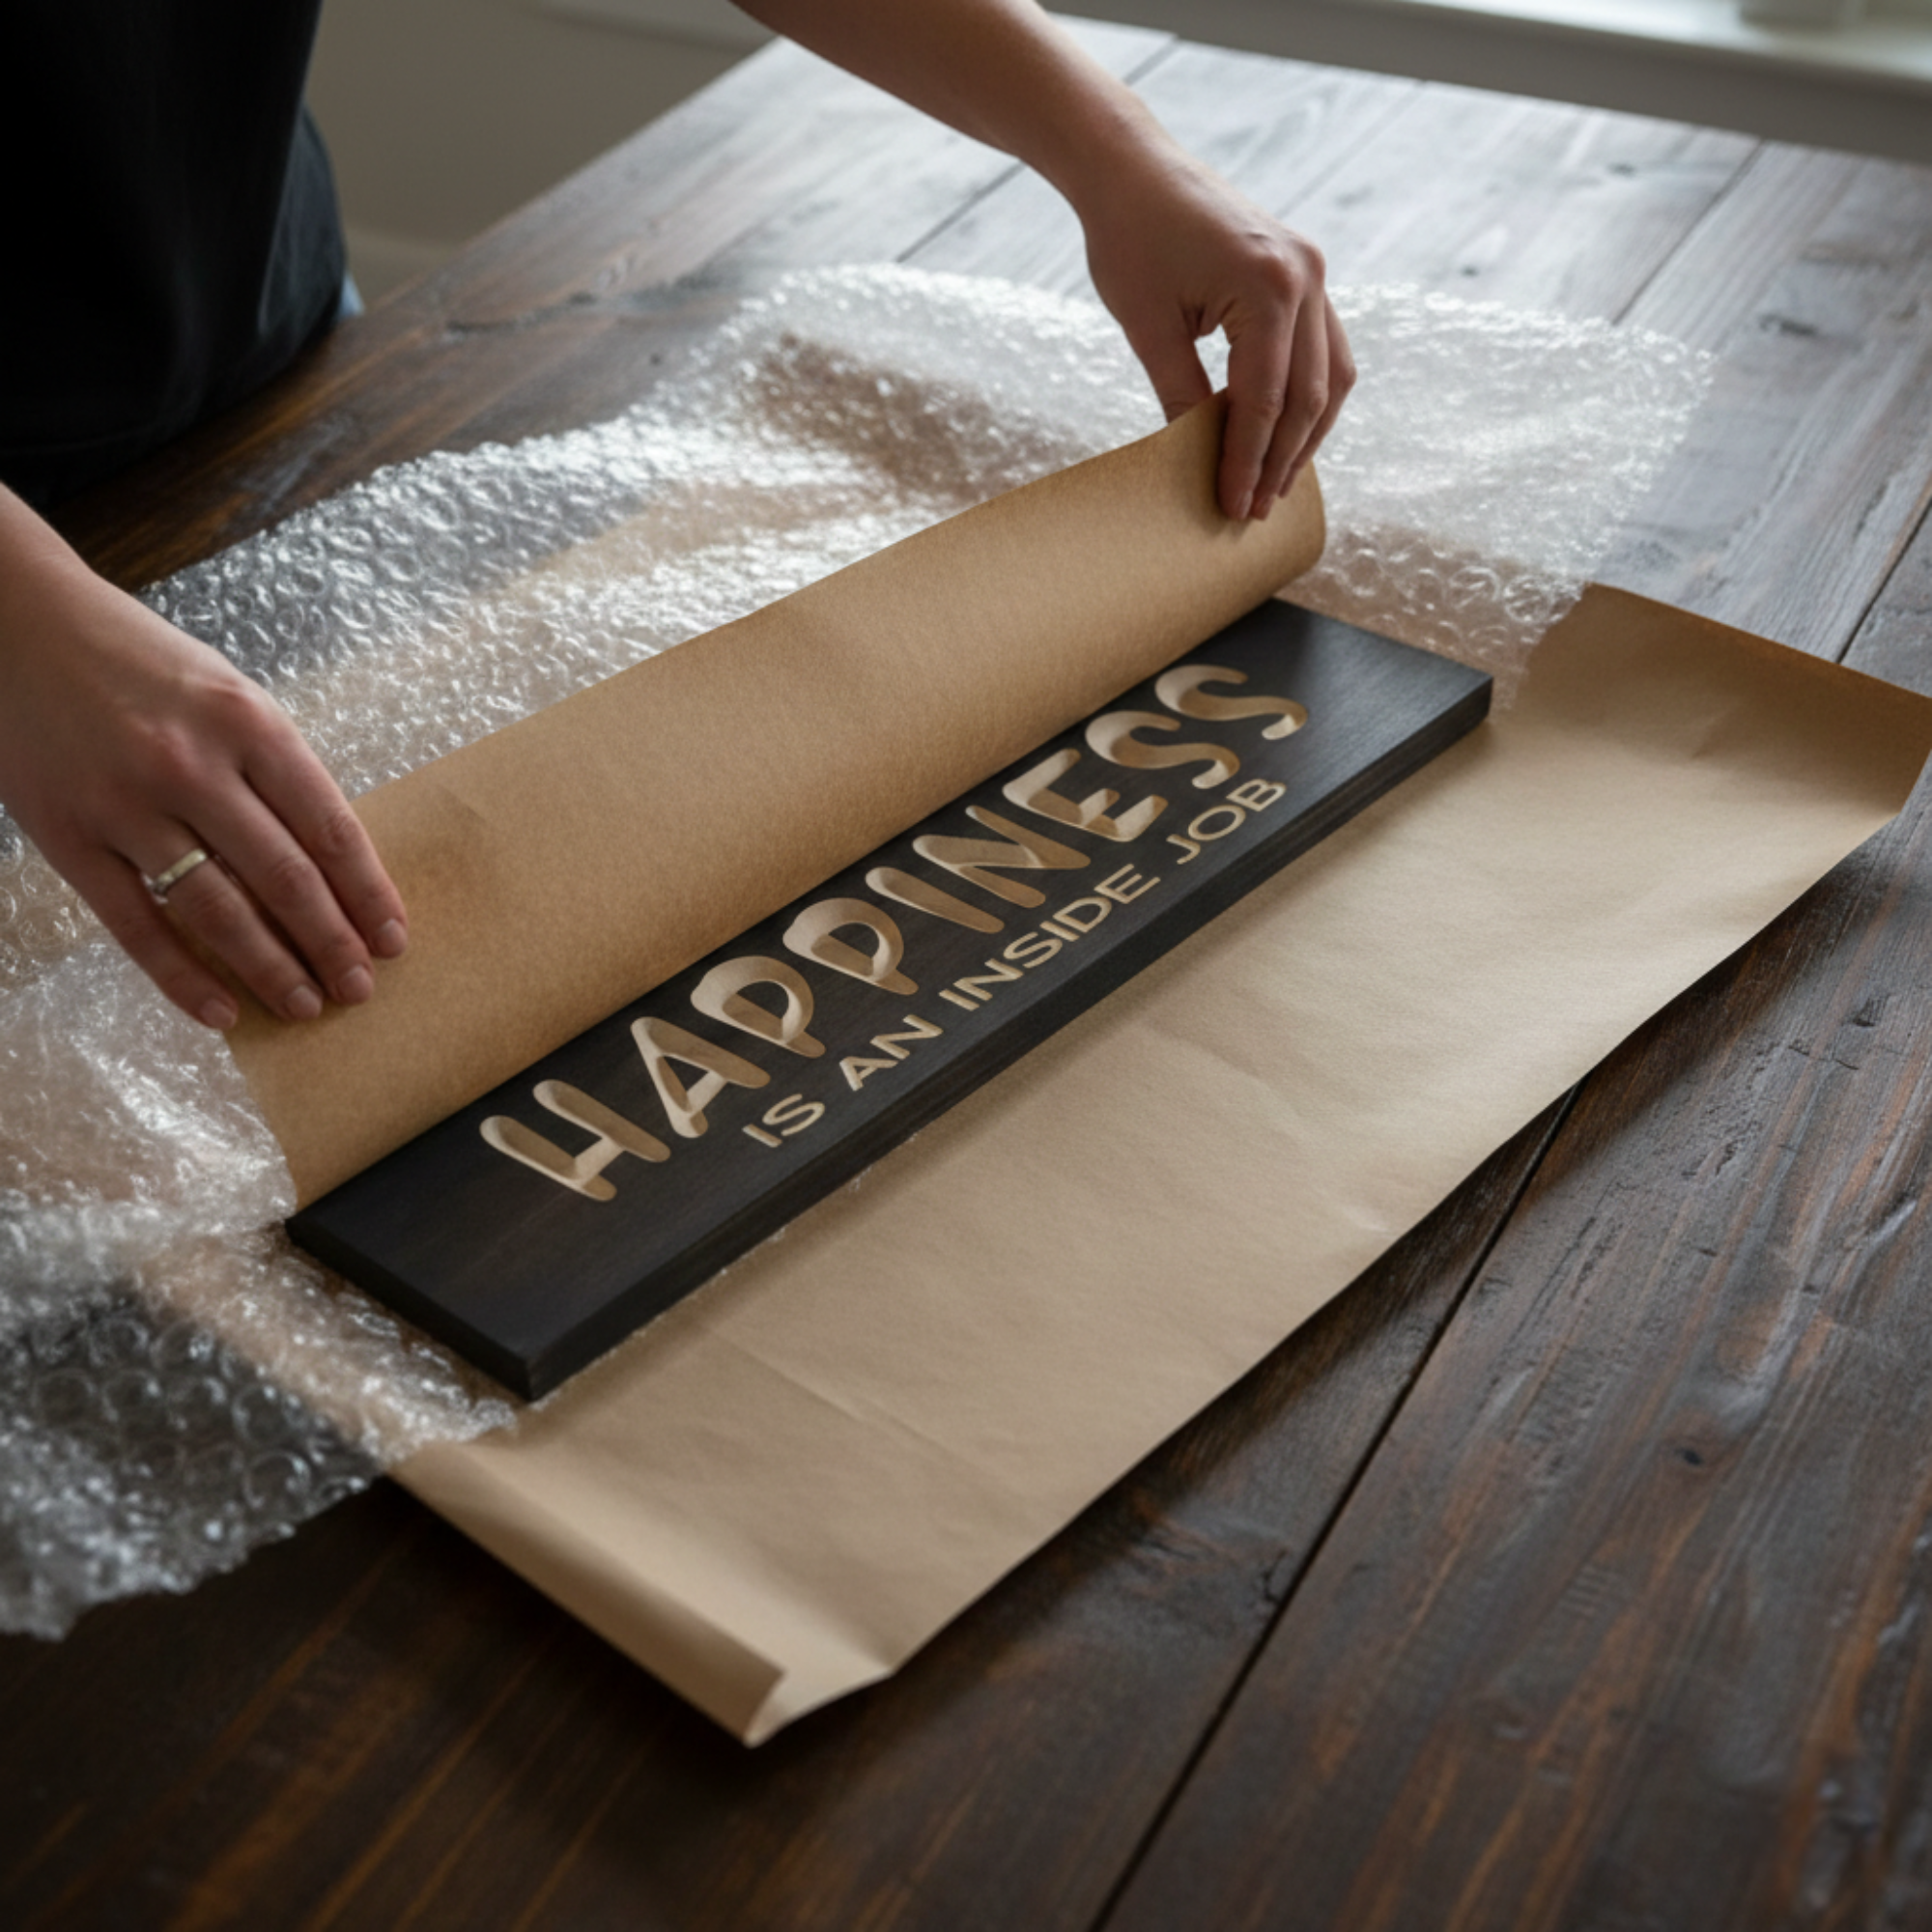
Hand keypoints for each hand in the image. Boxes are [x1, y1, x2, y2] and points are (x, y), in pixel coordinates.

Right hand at [0, 493, 407, 1028]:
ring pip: (216, 912)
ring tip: (306, 1005)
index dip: (368, 893)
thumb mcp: (228, 693)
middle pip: (284, 878)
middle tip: (360, 987)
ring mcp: (126, 806)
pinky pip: (135, 927)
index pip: (330, 828)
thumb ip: (275, 768)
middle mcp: (191, 766)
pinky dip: (182, 978)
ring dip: (270, 969)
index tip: (392, 937)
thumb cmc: (140, 663)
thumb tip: (331, 861)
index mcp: (248, 724)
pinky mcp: (68, 839)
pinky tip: (222, 1011)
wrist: (17, 625)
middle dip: (332, 943)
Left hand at [1078, 148, 1353, 522]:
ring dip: (1306, 435)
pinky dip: (1308, 396)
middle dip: (1282, 460)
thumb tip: (1197, 462)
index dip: (1249, 462)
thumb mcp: (1147, 328)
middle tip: (1257, 510)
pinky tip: (1282, 432)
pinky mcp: (1306, 271)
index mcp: (1269, 287)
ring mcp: (1313, 271)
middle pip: (1308, 396)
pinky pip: (1324, 348)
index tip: (1234, 508)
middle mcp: (1306, 277)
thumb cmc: (1128, 239)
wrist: (1132, 168)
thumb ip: (1180, 396)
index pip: (1265, 400)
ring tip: (1274, 483)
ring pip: (1331, 376)